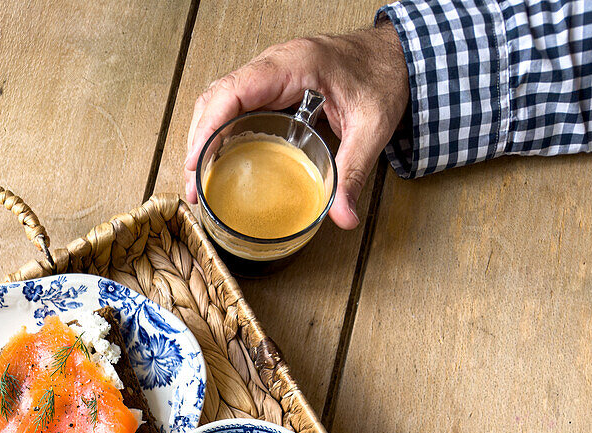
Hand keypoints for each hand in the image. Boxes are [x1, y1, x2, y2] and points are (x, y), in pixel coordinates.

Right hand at [184, 22, 408, 228]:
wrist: (397, 56)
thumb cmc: (383, 77)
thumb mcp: (372, 129)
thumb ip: (354, 173)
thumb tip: (343, 217)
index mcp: (294, 64)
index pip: (234, 90)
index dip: (208, 126)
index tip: (194, 162)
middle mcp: (276, 65)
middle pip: (217, 97)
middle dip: (198, 140)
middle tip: (194, 185)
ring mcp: (272, 74)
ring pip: (221, 100)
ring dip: (204, 137)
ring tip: (199, 178)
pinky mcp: (275, 86)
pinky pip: (236, 104)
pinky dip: (221, 132)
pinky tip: (219, 160)